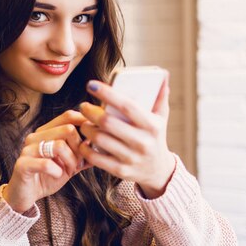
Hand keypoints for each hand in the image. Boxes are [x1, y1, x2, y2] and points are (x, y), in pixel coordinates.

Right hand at [3, 110, 92, 212]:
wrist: (25, 196)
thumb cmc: (46, 178)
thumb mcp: (68, 165)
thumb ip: (82, 154)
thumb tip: (99, 143)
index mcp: (46, 132)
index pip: (67, 116)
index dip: (83, 122)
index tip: (93, 137)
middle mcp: (36, 137)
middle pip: (67, 129)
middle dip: (79, 149)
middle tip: (78, 164)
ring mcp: (28, 150)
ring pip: (59, 146)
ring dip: (70, 161)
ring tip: (69, 171)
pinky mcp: (22, 164)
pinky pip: (47, 164)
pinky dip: (57, 171)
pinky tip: (57, 176)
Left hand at [78, 75, 175, 198]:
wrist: (158, 170)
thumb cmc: (155, 137)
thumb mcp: (160, 118)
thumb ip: (159, 97)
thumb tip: (162, 75)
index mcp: (152, 125)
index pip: (127, 106)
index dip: (107, 94)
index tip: (91, 84)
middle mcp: (143, 142)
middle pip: (108, 122)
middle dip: (90, 112)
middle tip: (83, 106)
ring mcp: (131, 158)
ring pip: (99, 139)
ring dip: (86, 128)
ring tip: (84, 123)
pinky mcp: (121, 171)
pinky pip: (96, 158)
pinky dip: (85, 148)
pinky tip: (83, 142)